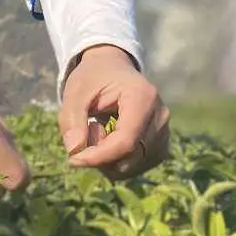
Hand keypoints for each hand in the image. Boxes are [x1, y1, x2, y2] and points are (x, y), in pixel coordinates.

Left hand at [59, 45, 170, 181]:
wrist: (113, 69)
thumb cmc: (94, 78)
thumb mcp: (76, 91)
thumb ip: (71, 119)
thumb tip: (74, 150)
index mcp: (143, 97)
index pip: (125, 141)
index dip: (98, 156)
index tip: (73, 158)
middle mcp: (160, 115)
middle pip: (130, 158)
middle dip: (101, 157)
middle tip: (84, 135)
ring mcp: (164, 131)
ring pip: (133, 167)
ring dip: (108, 161)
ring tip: (99, 134)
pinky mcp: (162, 144)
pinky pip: (137, 167)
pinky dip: (118, 163)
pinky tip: (109, 143)